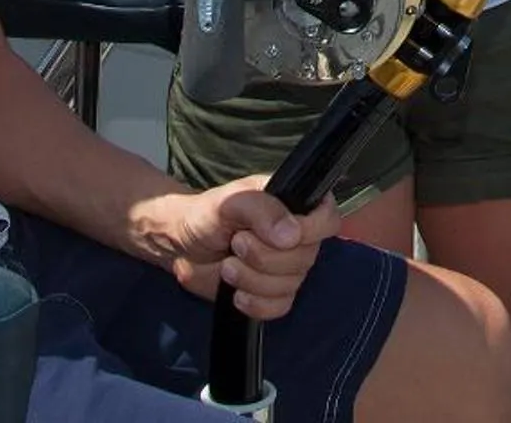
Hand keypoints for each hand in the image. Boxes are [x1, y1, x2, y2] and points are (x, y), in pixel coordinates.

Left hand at [156, 178, 338, 319]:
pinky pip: (279, 307)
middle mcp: (299, 236)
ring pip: (290, 286)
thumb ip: (261, 210)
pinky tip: (236, 293)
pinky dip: (256, 304)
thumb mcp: (230, 203)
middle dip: (265, 258)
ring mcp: (287, 267)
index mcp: (295, 204)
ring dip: (253, 280)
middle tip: (236, 244)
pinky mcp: (273, 294)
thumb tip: (291, 236)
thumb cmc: (207, 216)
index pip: (328, 219)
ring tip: (228, 265)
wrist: (183, 247)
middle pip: (306, 259)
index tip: (282, 237)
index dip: (311, 232)